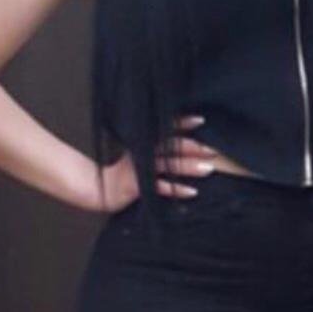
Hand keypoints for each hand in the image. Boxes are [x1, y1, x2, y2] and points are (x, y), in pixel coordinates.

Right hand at [97, 114, 218, 211]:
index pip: (166, 130)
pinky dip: (177, 190)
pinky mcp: (137, 185)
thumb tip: (181, 148)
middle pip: (171, 146)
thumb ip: (155, 151)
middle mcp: (143, 152)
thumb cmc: (122, 174)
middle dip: (194, 147)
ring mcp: (140, 168)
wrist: (99, 190)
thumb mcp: (137, 157)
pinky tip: (192, 192)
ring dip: (189, 167)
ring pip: (168, 165)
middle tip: (213, 149)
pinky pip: (160, 187)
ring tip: (209, 169)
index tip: (201, 120)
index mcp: (144, 142)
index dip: (183, 123)